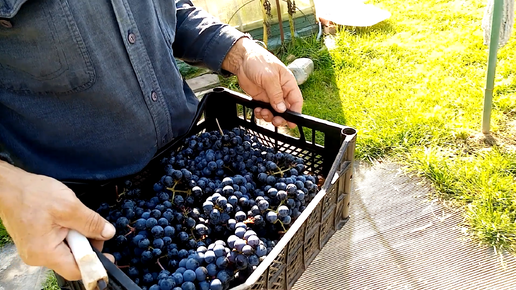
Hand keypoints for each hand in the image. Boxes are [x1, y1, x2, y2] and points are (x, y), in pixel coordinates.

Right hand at [0, 161, 115, 280]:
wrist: (9, 186)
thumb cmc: (32, 194)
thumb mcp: (69, 206)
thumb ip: (91, 223)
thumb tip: (108, 233)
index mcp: (45, 253)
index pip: (77, 270)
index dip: (96, 264)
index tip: (110, 256)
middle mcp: (38, 257)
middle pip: (73, 260)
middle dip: (87, 244)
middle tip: (93, 226)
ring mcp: (35, 250)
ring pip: (67, 250)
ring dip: (77, 236)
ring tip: (74, 217)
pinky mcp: (36, 242)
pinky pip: (58, 242)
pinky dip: (68, 232)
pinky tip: (65, 218)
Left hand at [222, 38, 302, 127]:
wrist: (242, 59)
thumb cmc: (258, 61)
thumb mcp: (269, 77)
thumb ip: (276, 94)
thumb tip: (282, 109)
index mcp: (288, 83)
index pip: (296, 101)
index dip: (295, 112)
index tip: (291, 122)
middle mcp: (281, 90)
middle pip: (286, 110)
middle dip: (281, 117)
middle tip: (275, 120)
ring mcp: (271, 95)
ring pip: (275, 112)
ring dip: (270, 116)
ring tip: (263, 112)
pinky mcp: (261, 98)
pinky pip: (264, 110)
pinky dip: (261, 113)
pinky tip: (257, 110)